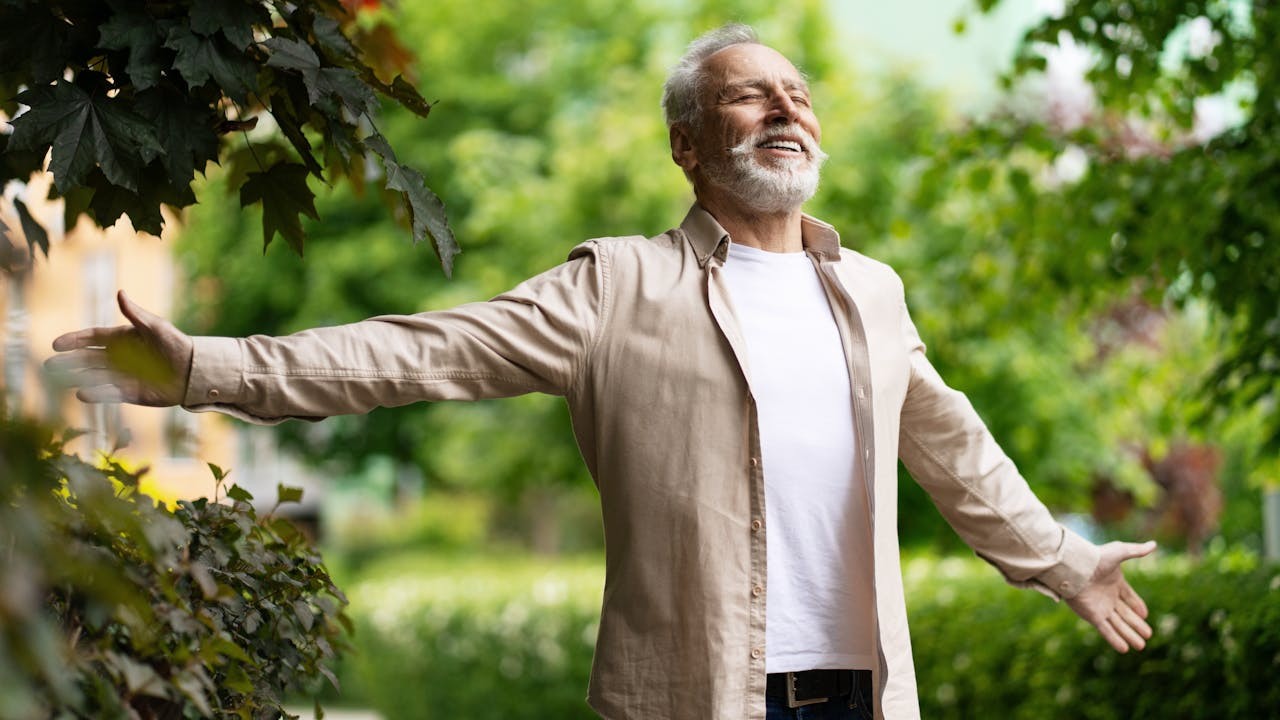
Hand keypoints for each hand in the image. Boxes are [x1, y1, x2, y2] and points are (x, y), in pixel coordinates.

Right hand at [45, 290, 193, 406]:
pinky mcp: (130, 392)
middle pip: (87, 359)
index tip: (56, 344)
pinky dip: (96, 393)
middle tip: (49, 366)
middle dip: (68, 362)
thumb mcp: (156, 327)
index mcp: (122, 338)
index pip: (92, 338)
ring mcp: (122, 375)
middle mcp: (118, 357)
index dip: (74, 340)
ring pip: (94, 376)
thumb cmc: (176, 344)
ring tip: (61, 380)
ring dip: (78, 378)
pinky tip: (82, 394)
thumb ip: (136, 314)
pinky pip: (109, 393)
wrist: (193, 370)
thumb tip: (120, 293)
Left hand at [1066, 540, 1156, 652]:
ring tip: (1141, 646)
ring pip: (1118, 624)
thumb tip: (1154, 544)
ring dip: (1129, 635)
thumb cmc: (1096, 558)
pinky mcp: (1092, 615)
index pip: (1129, 597)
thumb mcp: (1119, 552)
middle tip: (1149, 635)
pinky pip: (1106, 630)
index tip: (1145, 615)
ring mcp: (1100, 607)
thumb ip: (1136, 551)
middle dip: (1136, 625)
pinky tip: (1125, 649)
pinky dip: (1115, 639)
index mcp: (1115, 583)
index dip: (1137, 606)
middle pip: (1125, 614)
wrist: (1074, 567)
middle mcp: (1108, 597)